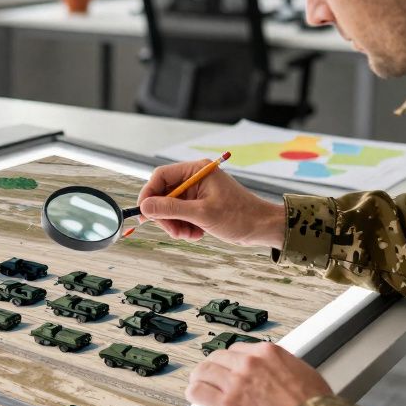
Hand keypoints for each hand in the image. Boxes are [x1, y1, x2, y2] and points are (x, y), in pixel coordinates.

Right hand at [136, 160, 283, 247]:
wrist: (262, 228)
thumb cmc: (239, 216)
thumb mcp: (202, 214)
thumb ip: (171, 209)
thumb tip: (144, 207)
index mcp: (197, 171)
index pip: (161, 176)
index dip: (149, 194)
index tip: (144, 213)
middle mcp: (195, 178)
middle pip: (164, 194)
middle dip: (166, 216)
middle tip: (173, 231)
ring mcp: (197, 192)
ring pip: (171, 208)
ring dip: (176, 225)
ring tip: (189, 234)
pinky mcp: (200, 205)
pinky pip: (181, 216)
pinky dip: (184, 227)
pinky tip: (197, 234)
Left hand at [186, 342, 332, 405]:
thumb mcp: (302, 372)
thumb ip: (284, 366)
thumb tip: (280, 371)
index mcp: (267, 352)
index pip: (238, 349)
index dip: (232, 360)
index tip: (229, 366)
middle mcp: (249, 363)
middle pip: (218, 357)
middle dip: (214, 366)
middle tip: (209, 374)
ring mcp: (236, 383)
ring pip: (204, 372)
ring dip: (200, 377)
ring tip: (197, 382)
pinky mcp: (227, 405)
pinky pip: (199, 393)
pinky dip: (194, 393)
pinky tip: (194, 395)